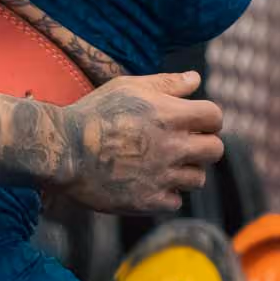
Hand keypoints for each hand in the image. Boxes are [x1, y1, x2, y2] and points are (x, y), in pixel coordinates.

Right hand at [57, 71, 224, 213]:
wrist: (64, 149)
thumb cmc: (95, 112)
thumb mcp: (129, 87)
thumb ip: (166, 83)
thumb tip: (195, 79)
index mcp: (170, 115)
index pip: (215, 117)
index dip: (208, 118)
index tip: (195, 121)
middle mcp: (172, 146)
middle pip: (215, 150)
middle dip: (203, 145)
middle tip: (183, 144)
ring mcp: (161, 176)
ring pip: (197, 178)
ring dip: (185, 170)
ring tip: (162, 163)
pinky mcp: (148, 201)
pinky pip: (175, 201)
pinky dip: (165, 193)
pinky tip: (147, 181)